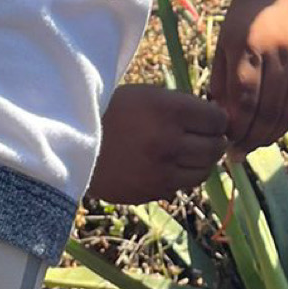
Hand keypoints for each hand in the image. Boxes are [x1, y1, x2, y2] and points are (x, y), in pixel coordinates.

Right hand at [90, 85, 231, 202]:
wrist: (67, 141)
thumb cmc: (112, 111)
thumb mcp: (150, 96)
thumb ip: (185, 108)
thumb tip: (219, 123)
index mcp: (170, 110)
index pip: (218, 120)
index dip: (217, 120)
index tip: (209, 120)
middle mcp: (169, 141)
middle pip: (216, 148)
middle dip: (214, 142)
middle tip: (204, 139)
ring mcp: (160, 170)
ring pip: (203, 172)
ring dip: (201, 163)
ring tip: (187, 154)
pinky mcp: (148, 192)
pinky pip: (180, 187)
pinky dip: (180, 178)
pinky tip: (167, 166)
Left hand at [209, 0, 287, 150]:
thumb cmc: (241, 22)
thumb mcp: (222, 48)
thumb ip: (222, 85)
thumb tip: (225, 125)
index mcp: (249, 45)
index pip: (247, 99)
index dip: (238, 128)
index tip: (228, 144)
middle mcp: (280, 50)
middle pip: (271, 108)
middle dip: (255, 136)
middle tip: (242, 151)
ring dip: (274, 133)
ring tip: (259, 143)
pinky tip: (279, 127)